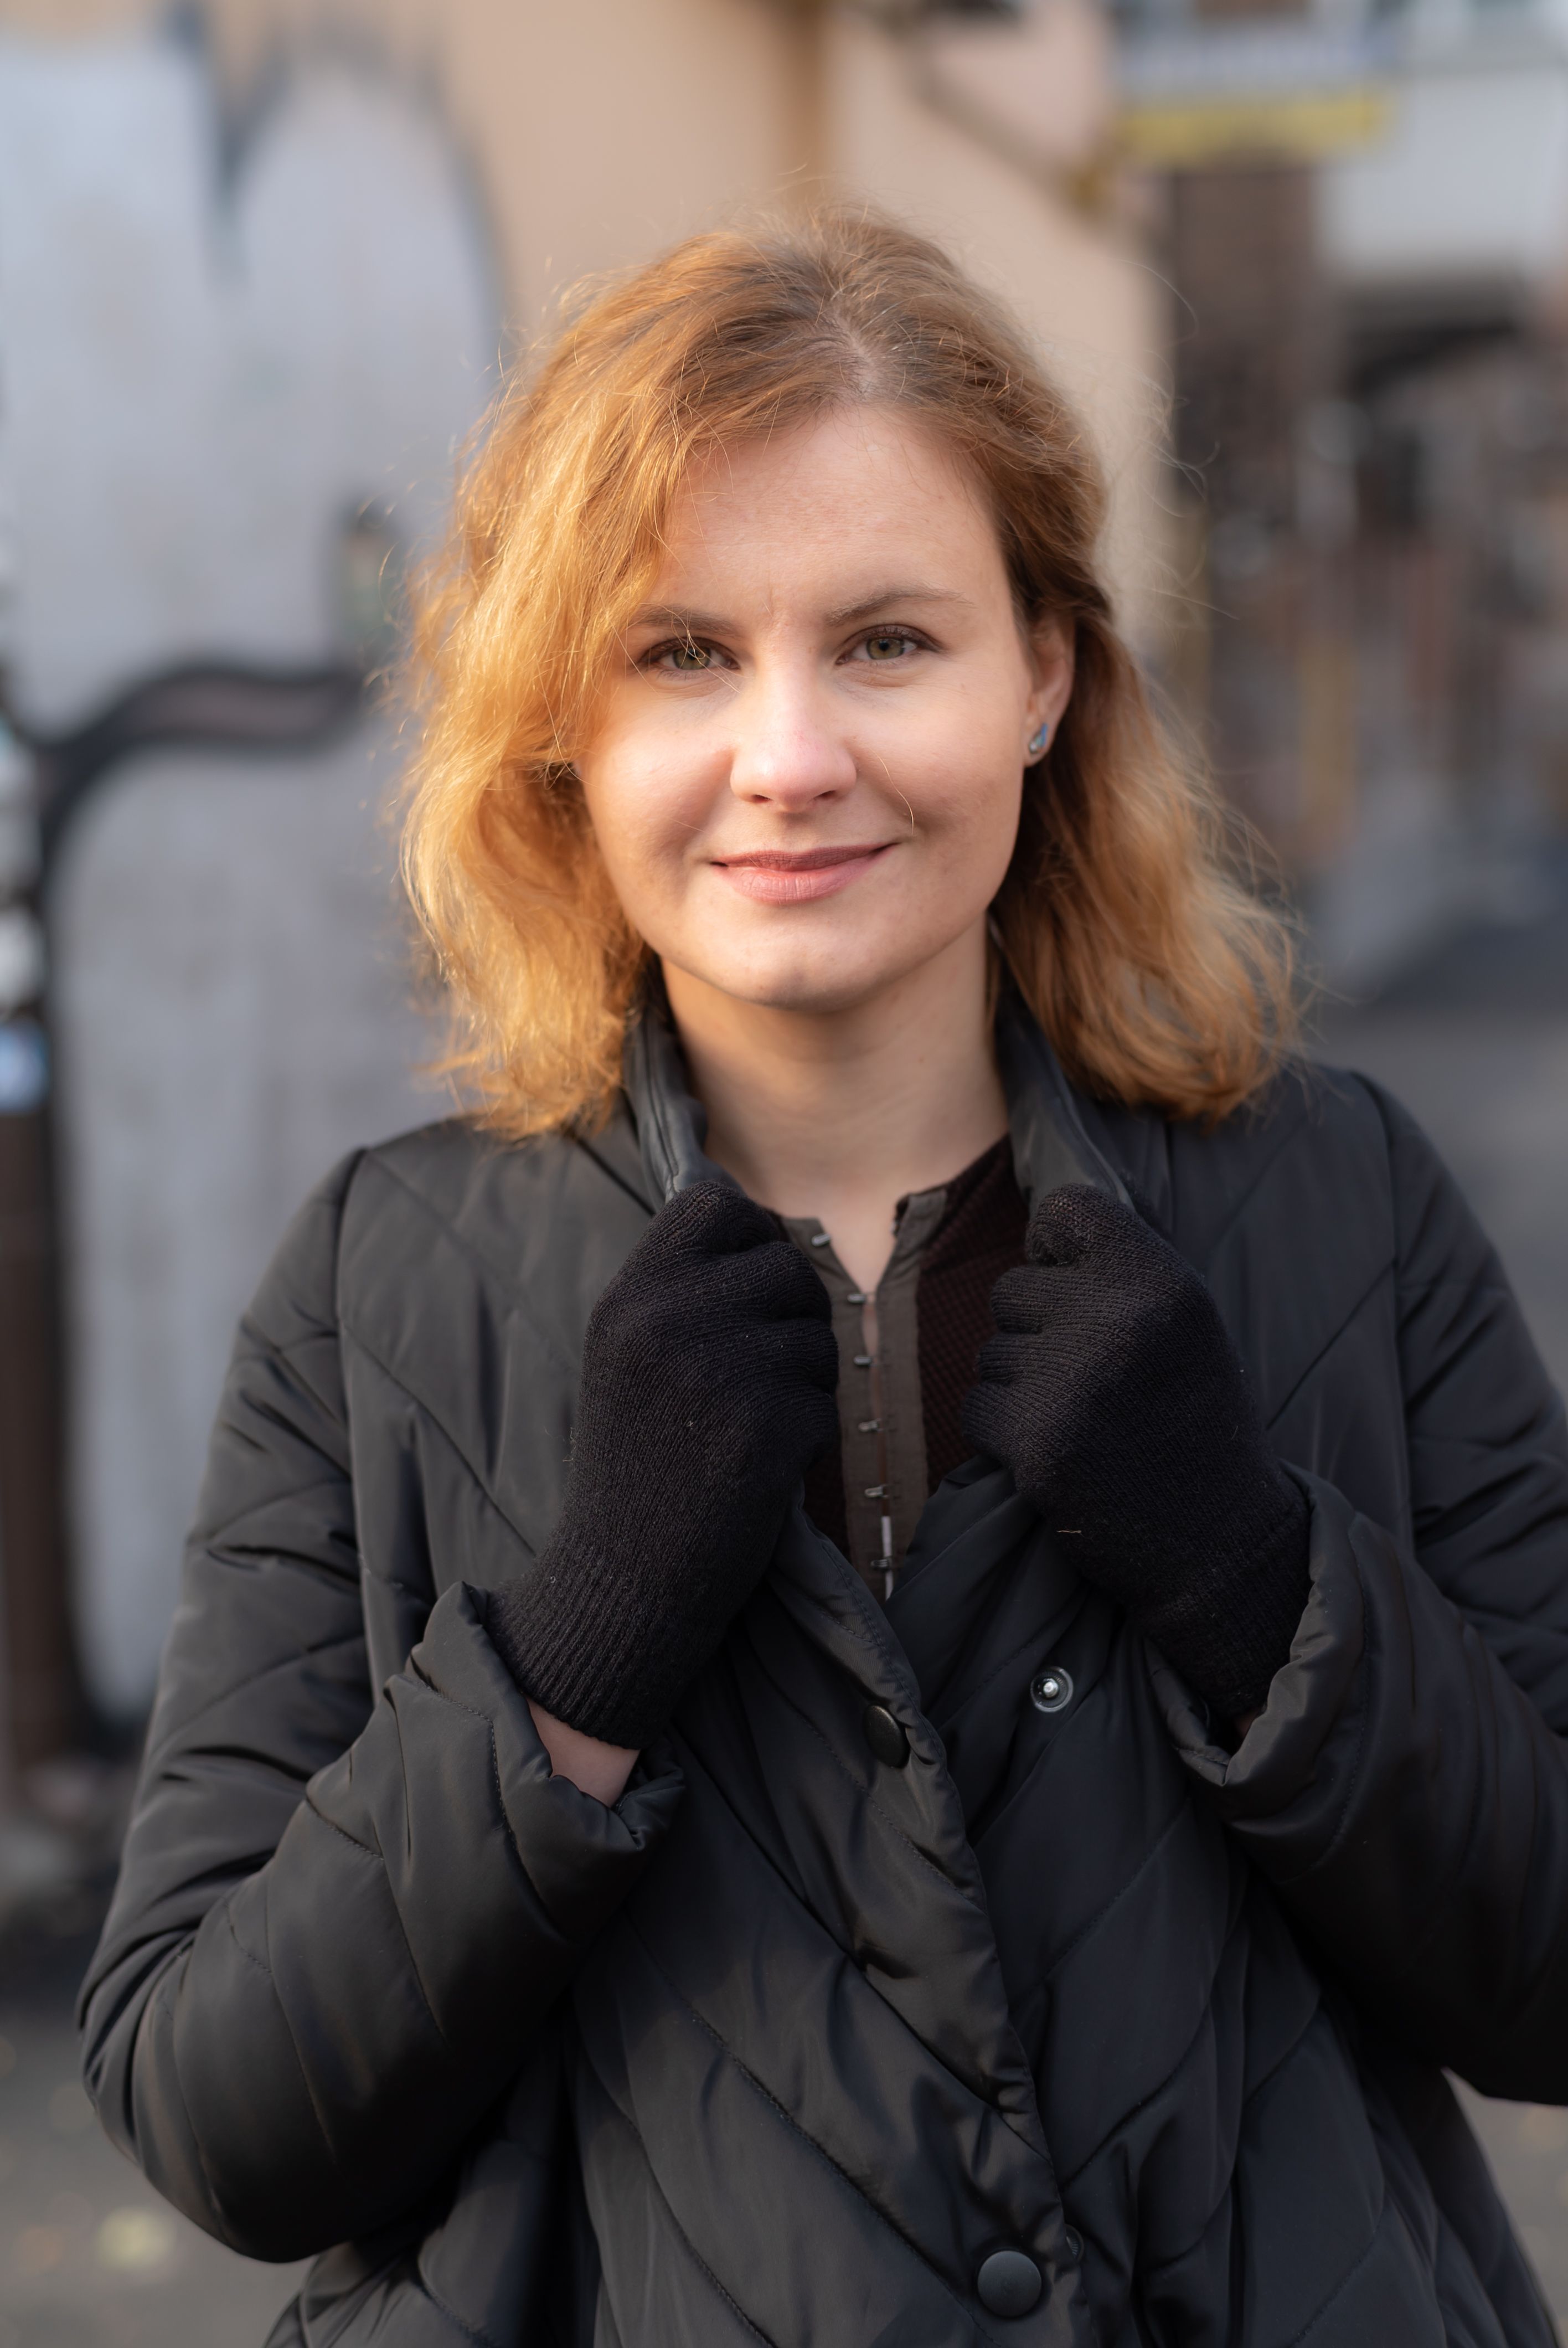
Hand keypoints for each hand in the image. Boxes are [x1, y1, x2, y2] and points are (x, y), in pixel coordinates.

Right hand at [488, 1181, 837, 1750]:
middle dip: (793, 1316)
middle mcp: (665, 1320)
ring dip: (805, 1380)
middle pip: (786, 1265)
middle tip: (759, 1375)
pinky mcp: (761, 1430)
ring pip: (818, 1336)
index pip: (715, 1203)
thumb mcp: (626, 1354)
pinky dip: (809, 1438)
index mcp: (628, 1295)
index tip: (747, 1291)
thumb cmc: (636, 1463)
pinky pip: (826, 1404)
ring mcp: (715, 1373)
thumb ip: (679, 1287)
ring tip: (750, 1426)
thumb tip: (759, 1222)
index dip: (751, 1239)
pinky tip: (760, 1470)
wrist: (618, 1579)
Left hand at [963, 1186, 1307, 1719]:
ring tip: (1084, 1423)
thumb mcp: (1187, 1326)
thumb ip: (1119, 1275)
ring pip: (989, 1352)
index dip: (1056, 1249)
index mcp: (1164, 1281)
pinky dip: (1002, 1434)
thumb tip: (1031, 1238)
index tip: (1076, 1290)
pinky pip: (975, 1408)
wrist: (1223, 1547)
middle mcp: (1119, 1321)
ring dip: (1019, 1387)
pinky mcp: (1035, 1445)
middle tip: (1090, 1380)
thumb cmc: (1196, 1426)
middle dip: (1034, 1332)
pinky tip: (1058, 1455)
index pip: (1066, 1208)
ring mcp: (1072, 1384)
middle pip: (1011, 1289)